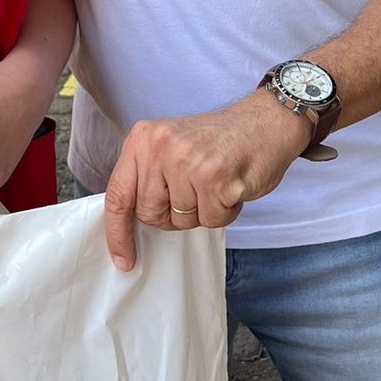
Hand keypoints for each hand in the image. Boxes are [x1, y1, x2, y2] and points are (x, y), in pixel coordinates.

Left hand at [104, 89, 310, 271]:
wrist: (264, 122)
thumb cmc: (217, 141)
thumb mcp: (169, 145)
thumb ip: (147, 176)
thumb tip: (129, 221)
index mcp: (143, 138)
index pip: (118, 194)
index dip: (117, 232)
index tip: (122, 258)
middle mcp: (161, 147)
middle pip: (150, 213)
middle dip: (172, 215)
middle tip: (193, 192)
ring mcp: (188, 162)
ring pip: (181, 220)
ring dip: (201, 212)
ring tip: (214, 184)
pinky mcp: (216, 178)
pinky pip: (212, 220)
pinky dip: (224, 212)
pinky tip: (230, 188)